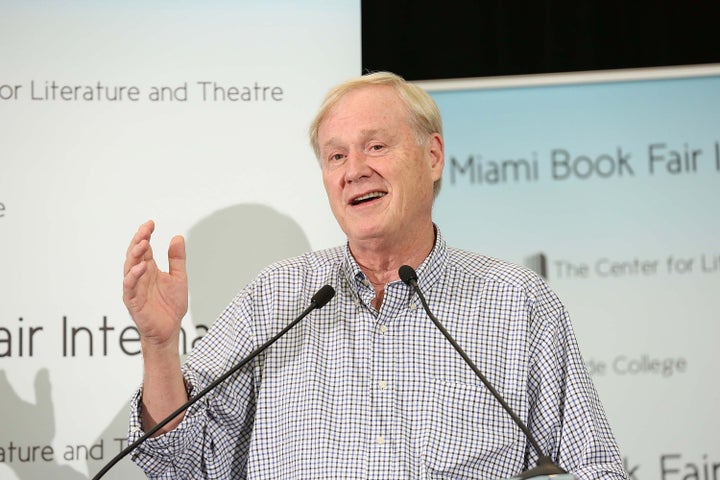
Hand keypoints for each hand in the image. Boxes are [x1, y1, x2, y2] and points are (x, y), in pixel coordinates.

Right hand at [123, 220, 187, 348]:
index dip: (145, 235)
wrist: (170, 329)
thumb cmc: (171, 305)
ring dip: (134, 255)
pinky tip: (141, 267)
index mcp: (149, 269)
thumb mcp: (179, 278)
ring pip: (129, 268)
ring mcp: (135, 288)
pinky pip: (130, 287)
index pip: (144, 248)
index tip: (151, 223)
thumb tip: (177, 237)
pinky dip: (133, 276)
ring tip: (142, 243)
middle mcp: (140, 276)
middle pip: (134, 254)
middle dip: (138, 240)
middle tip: (145, 230)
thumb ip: (177, 259)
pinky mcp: (133, 301)